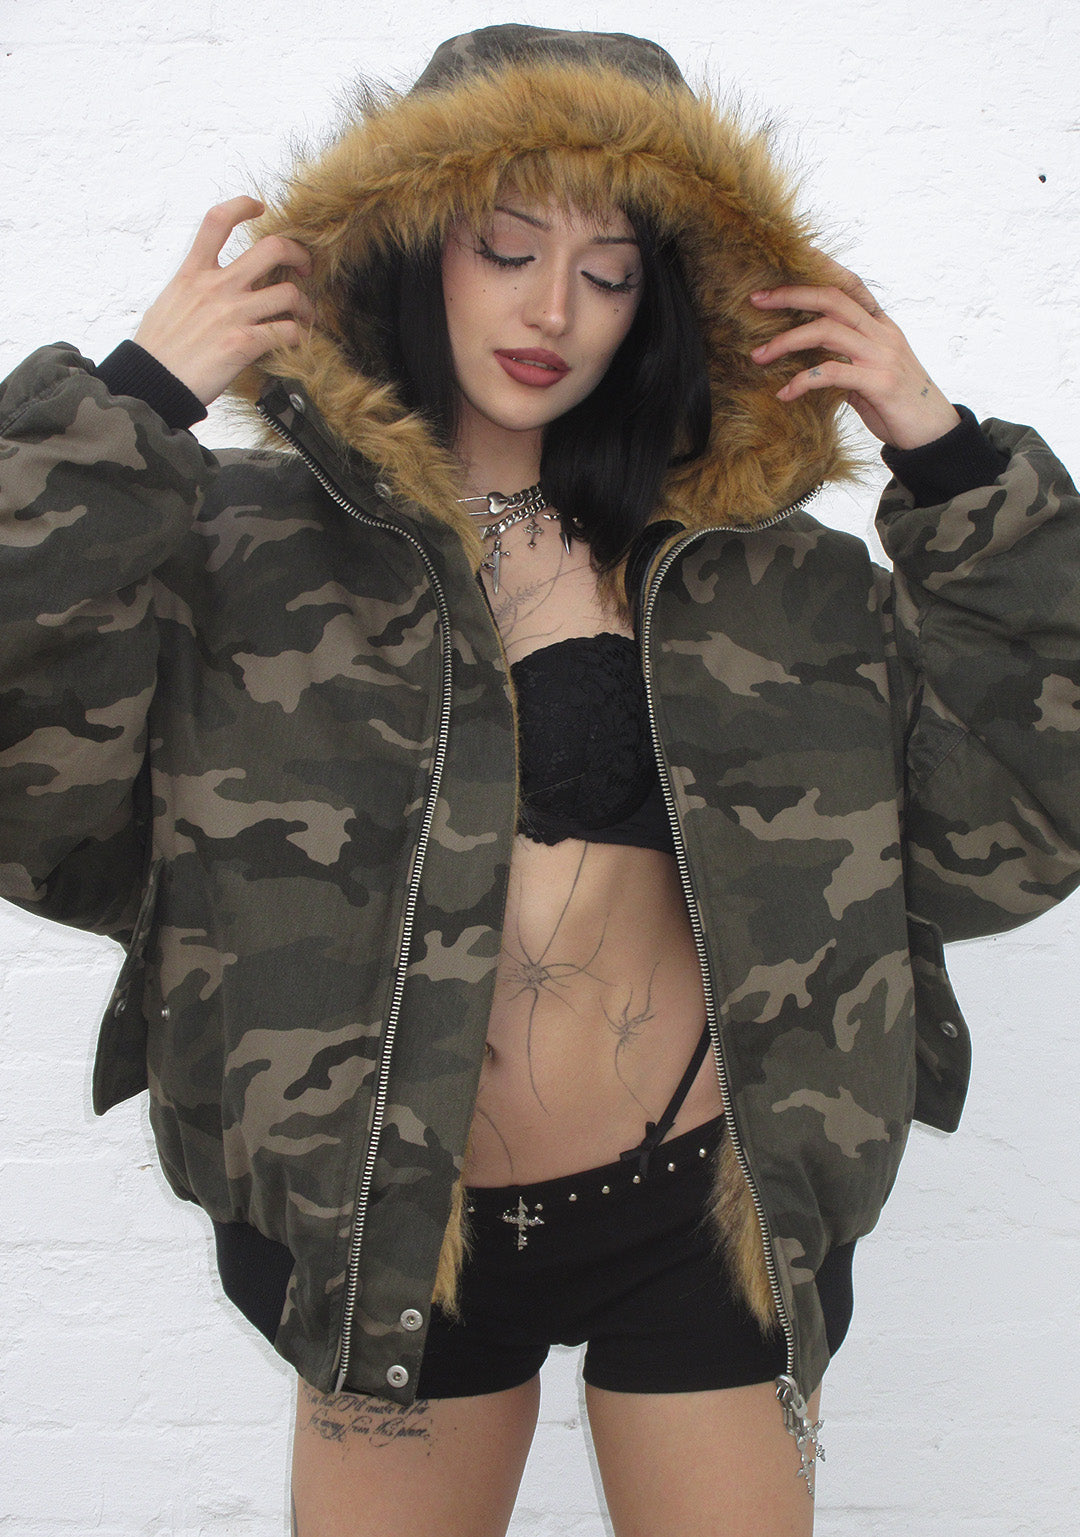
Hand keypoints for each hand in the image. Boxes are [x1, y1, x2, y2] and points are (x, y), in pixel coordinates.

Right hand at [133, 196, 314, 405]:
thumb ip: (192, 288)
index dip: (242, 205)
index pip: (218, 221)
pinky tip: (295, 341)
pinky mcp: (244, 344)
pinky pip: (287, 332)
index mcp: (193, 273)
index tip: (259, 207)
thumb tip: (202, 287)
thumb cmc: (157, 350)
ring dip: (305, 305)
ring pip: (288, 293)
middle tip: (303, 268)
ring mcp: (232, 314)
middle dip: (297, 254)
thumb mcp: (168, 303)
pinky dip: (298, 336)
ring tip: (304, 315)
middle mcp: (216, 287)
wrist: (152, 382)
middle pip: (271, 249)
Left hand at [749, 258, 959, 449]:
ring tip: (758, 356)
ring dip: (787, 341)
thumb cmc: (897, 404)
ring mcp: (881, 356)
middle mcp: (882, 334)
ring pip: (827, 331)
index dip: (822, 267)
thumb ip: (845, 359)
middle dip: (791, 295)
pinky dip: (803, 381)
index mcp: (880, 326)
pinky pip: (832, 374)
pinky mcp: (879, 383)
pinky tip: (784, 393)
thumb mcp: (870, 373)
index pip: (850, 286)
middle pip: (832, 299)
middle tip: (756, 299)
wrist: (933, 432)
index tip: (793, 255)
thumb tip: (808, 359)